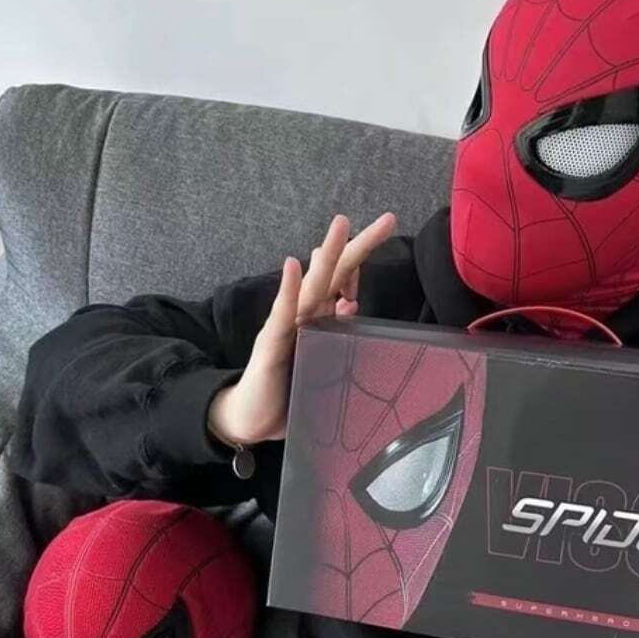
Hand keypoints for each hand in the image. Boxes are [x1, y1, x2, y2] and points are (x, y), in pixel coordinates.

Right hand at [207, 211, 397, 445]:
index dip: (362, 255)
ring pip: (312, 285)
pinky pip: (281, 314)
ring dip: (327, 255)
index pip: (344, 280)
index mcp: (319, 318)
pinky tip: (292, 265)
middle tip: (387, 218)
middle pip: (335, 273)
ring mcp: (286, 326)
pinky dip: (287, 289)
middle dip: (359, 245)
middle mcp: (303, 314)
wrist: (251, 419)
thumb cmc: (289, 390)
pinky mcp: (271, 344)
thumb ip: (336, 333)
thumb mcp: (322, 361)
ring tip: (341, 225)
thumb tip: (351, 302)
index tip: (386, 225)